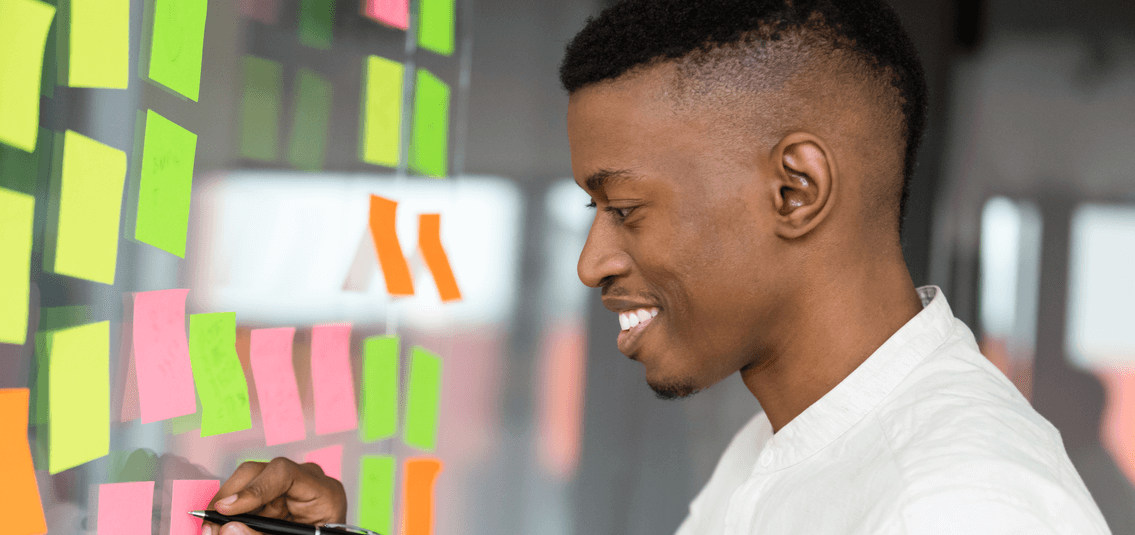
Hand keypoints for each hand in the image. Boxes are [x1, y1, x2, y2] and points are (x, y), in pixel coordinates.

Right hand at [202, 457, 347, 534]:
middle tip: (210, 525)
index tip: (226, 510)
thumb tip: (228, 529)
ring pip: (247, 482)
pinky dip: (232, 512)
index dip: (252, 489)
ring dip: (226, 506)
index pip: (284, 472)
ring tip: (213, 529)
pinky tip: (223, 526)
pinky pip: (247, 497)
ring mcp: (290, 486)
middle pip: (258, 472)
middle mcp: (306, 481)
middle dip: (229, 497)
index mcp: (324, 492)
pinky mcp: (276, 495)